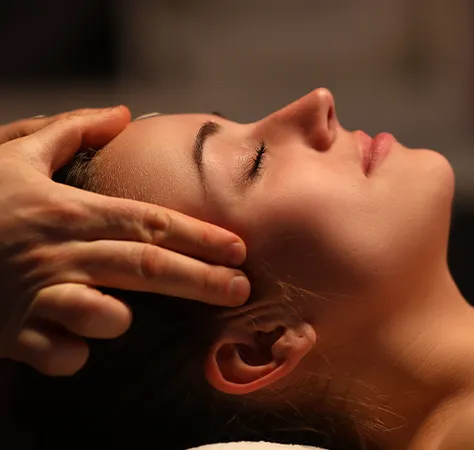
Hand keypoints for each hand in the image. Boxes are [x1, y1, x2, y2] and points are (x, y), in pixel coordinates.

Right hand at [0, 107, 250, 375]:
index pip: (151, 221)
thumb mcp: (15, 154)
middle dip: (201, 281)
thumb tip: (121, 113)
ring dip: (121, 319)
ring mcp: (35, 294)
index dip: (200, 236)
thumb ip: (70, 129)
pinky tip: (76, 349)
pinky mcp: (9, 331)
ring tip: (124, 315)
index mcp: (70, 210)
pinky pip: (57, 354)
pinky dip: (73, 355)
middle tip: (241, 291)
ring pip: (103, 314)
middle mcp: (61, 251)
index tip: (239, 249)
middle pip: (146, 266)